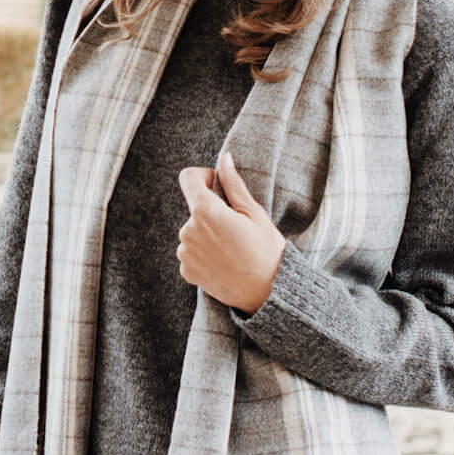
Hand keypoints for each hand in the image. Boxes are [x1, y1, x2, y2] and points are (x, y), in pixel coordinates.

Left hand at [177, 151, 285, 313]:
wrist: (268, 294)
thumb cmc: (267, 252)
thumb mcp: (254, 214)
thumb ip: (234, 185)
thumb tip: (224, 159)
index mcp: (205, 211)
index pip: (188, 178)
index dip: (203, 177)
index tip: (218, 186)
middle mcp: (188, 230)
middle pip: (194, 208)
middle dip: (211, 211)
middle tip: (237, 227)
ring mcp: (185, 252)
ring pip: (193, 231)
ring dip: (208, 233)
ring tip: (233, 248)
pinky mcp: (186, 271)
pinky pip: (191, 252)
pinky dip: (204, 253)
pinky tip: (225, 262)